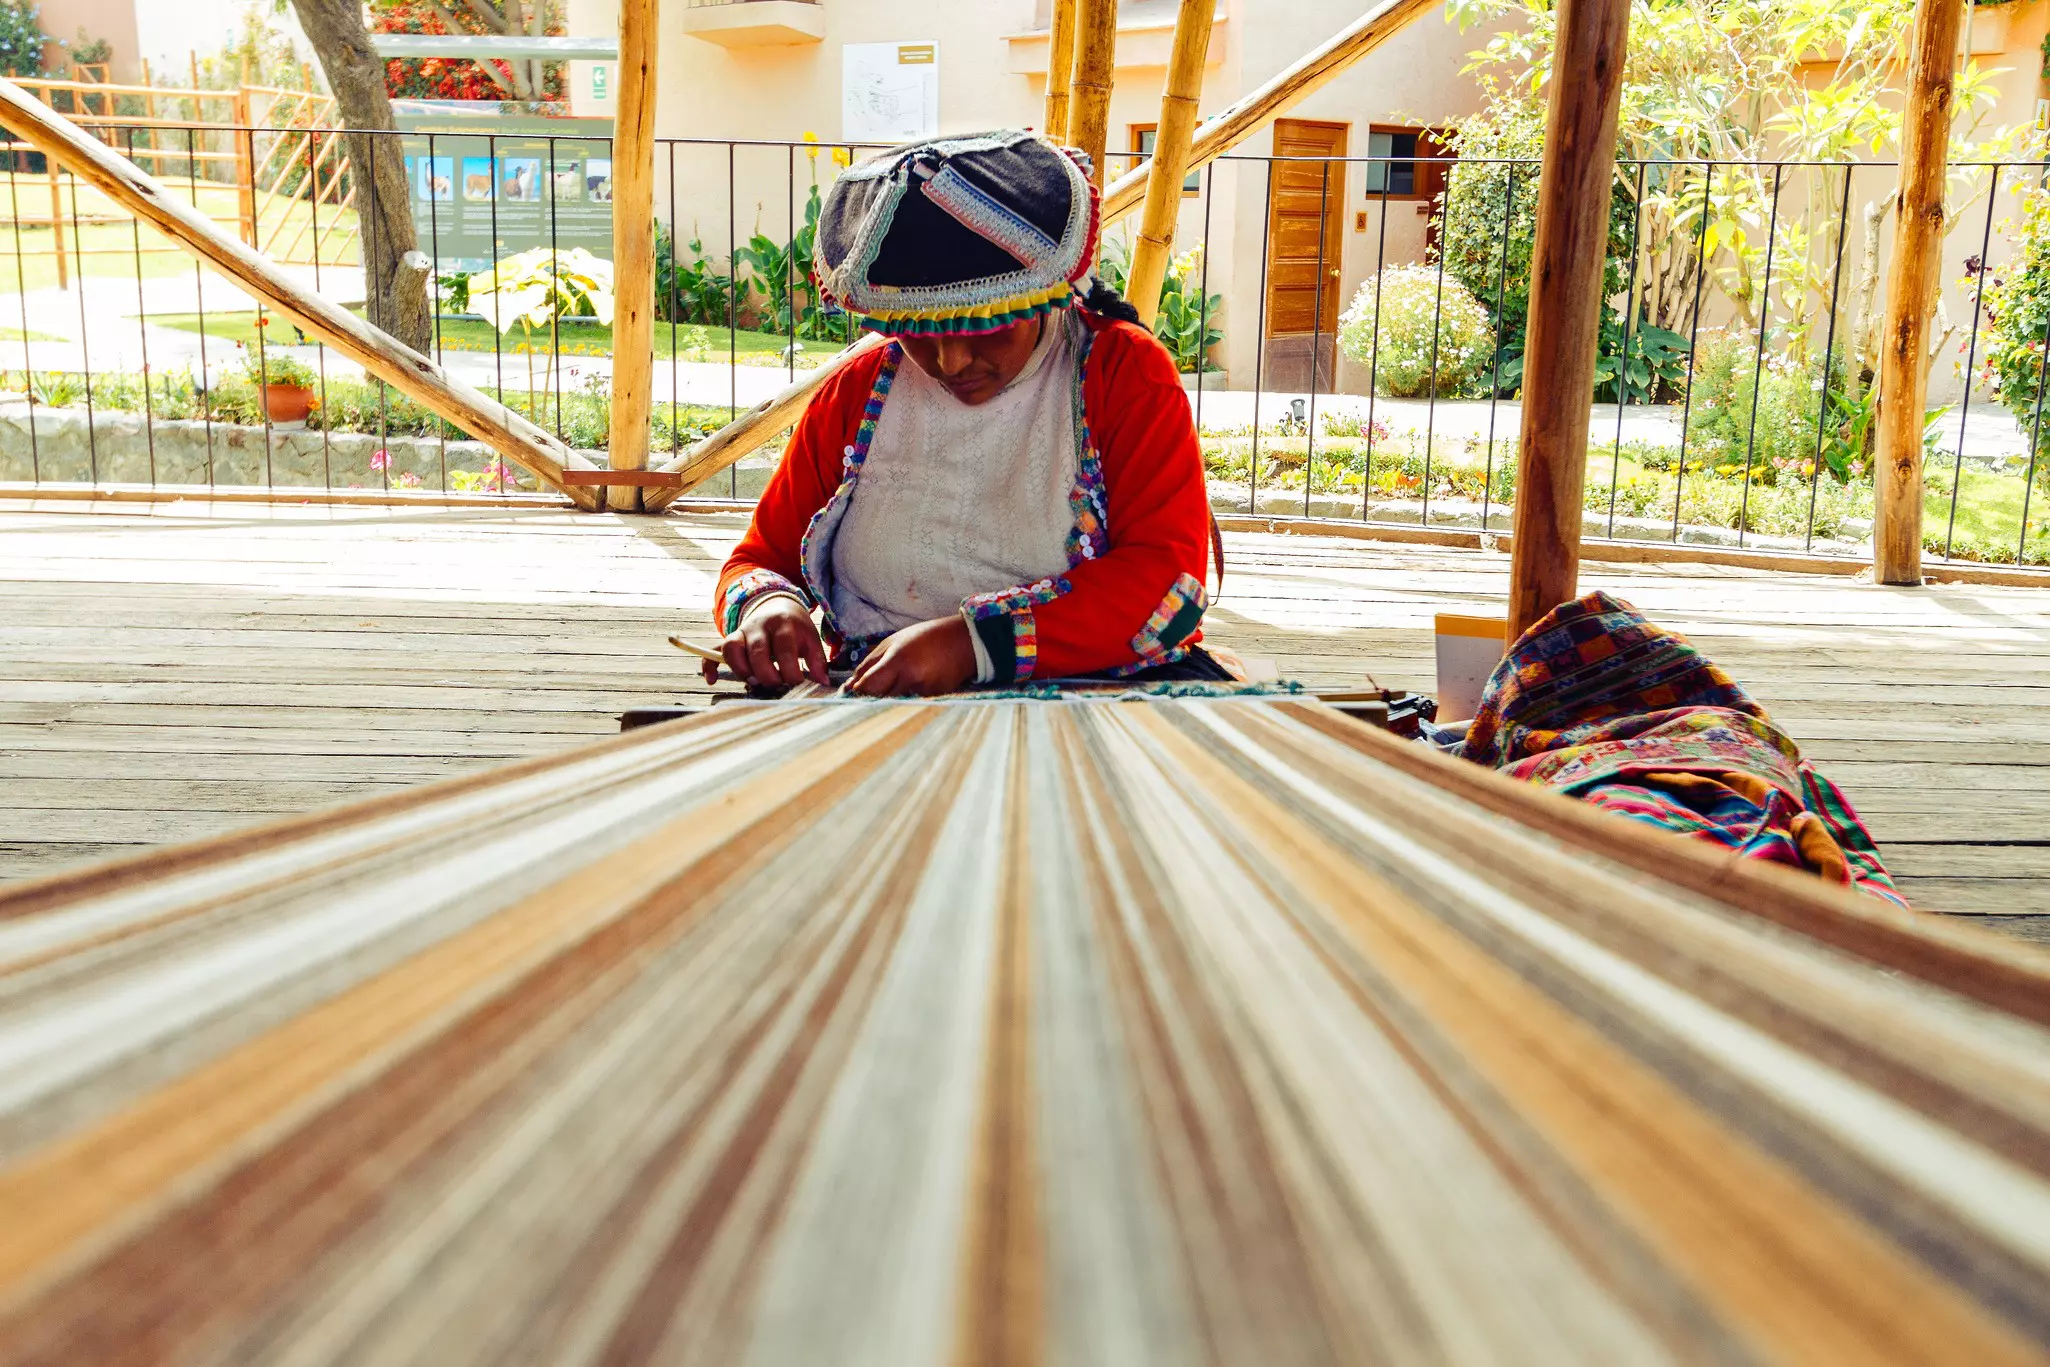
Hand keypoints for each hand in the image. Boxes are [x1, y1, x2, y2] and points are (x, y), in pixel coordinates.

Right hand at [704, 597, 828, 687]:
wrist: (777, 605)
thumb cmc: (795, 627)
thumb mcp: (811, 638)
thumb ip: (817, 660)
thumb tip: (822, 683)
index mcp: (784, 624)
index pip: (784, 649)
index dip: (790, 671)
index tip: (796, 683)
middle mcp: (760, 625)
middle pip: (757, 651)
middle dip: (766, 674)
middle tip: (775, 685)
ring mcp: (742, 631)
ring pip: (732, 648)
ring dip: (740, 669)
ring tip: (753, 682)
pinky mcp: (731, 638)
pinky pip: (715, 650)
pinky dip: (710, 664)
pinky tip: (712, 680)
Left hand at [848, 616, 977, 696]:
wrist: (964, 642)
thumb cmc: (925, 638)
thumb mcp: (893, 642)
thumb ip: (869, 664)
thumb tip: (849, 686)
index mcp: (898, 660)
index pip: (868, 687)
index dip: (856, 694)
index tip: (849, 696)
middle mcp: (911, 679)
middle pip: (879, 701)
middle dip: (867, 702)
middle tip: (860, 701)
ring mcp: (924, 692)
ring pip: (893, 707)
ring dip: (885, 704)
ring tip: (886, 695)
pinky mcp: (934, 701)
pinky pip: (910, 706)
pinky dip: (903, 703)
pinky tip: (909, 692)